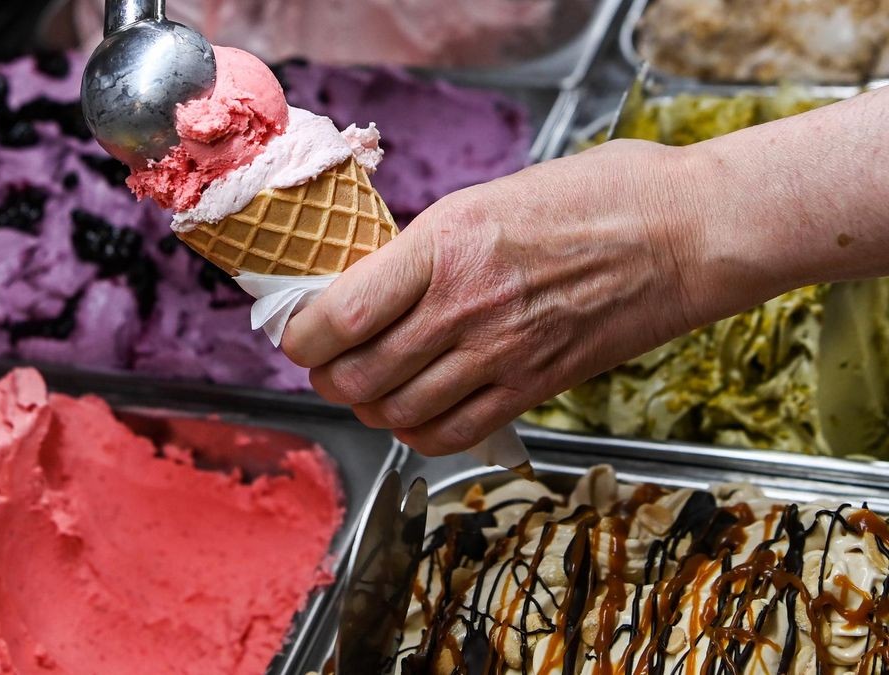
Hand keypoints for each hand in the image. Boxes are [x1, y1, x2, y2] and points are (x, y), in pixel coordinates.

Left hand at [282, 140, 708, 455]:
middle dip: (325, 374)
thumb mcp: (484, 199)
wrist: (681, 234)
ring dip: (366, 406)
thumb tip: (364, 284)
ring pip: (395, 413)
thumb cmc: (592, 199)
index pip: (338, 315)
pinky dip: (416, 433)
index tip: (299, 329)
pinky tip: (414, 413)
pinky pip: (451, 435)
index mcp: (443, 246)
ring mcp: (499, 355)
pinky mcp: (532, 388)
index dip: (300, 334)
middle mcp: (463, 308)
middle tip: (327, 360)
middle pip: (357, 375)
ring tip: (368, 386)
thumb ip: (420, 249)